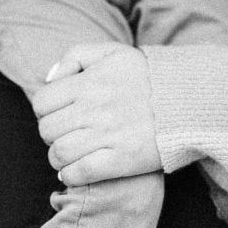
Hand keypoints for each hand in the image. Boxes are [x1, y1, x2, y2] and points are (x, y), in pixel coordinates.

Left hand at [32, 44, 161, 185]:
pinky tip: (74, 171)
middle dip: (50, 133)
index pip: (42, 102)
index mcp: (88, 82)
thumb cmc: (144, 74)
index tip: (55, 113)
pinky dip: (70, 175)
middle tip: (63, 133)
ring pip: (60, 153)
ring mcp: (107, 135)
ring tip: (67, 153)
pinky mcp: (121, 160)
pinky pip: (81, 173)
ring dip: (57, 157)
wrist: (185, 100)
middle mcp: (94, 108)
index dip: (44, 110)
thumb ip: (75, 56)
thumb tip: (49, 78)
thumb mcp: (110, 52)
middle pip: (47, 129)